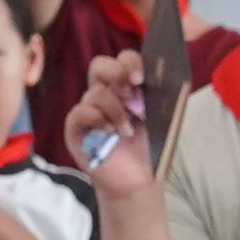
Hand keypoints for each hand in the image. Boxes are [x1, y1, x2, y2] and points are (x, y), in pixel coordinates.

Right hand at [69, 48, 162, 201]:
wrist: (137, 180)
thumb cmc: (148, 148)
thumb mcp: (161, 118)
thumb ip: (160, 95)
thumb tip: (164, 73)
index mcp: (126, 87)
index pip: (123, 59)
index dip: (131, 62)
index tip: (141, 78)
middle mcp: (105, 94)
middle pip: (99, 65)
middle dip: (116, 73)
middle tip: (131, 93)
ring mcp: (89, 110)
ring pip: (94, 92)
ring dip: (115, 110)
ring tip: (127, 131)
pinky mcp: (76, 129)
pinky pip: (78, 113)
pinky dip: (95, 118)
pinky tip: (110, 132)